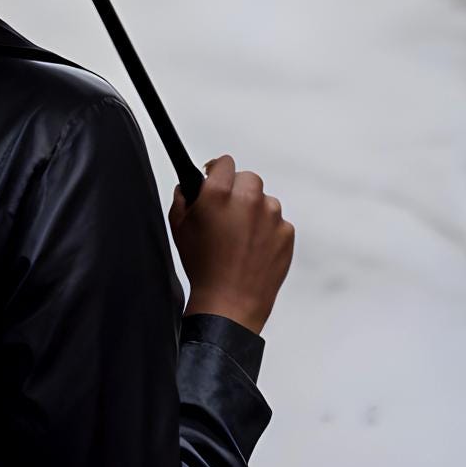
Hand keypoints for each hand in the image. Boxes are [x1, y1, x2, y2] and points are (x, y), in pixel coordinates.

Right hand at [170, 155, 294, 333]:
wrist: (229, 304)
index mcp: (218, 193)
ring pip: (265, 200)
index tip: (216, 181)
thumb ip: (182, 198)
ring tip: (241, 239)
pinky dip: (268, 231)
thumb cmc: (202, 268)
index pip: (224, 162)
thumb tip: (188, 186)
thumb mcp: (179, 228)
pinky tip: (254, 250)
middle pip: (247, 178)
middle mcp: (247, 198)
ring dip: (255, 211)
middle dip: (238, 191)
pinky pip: (278, 222)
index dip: (218, 172)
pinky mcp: (286, 232)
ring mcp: (270, 215)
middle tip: (228, 214)